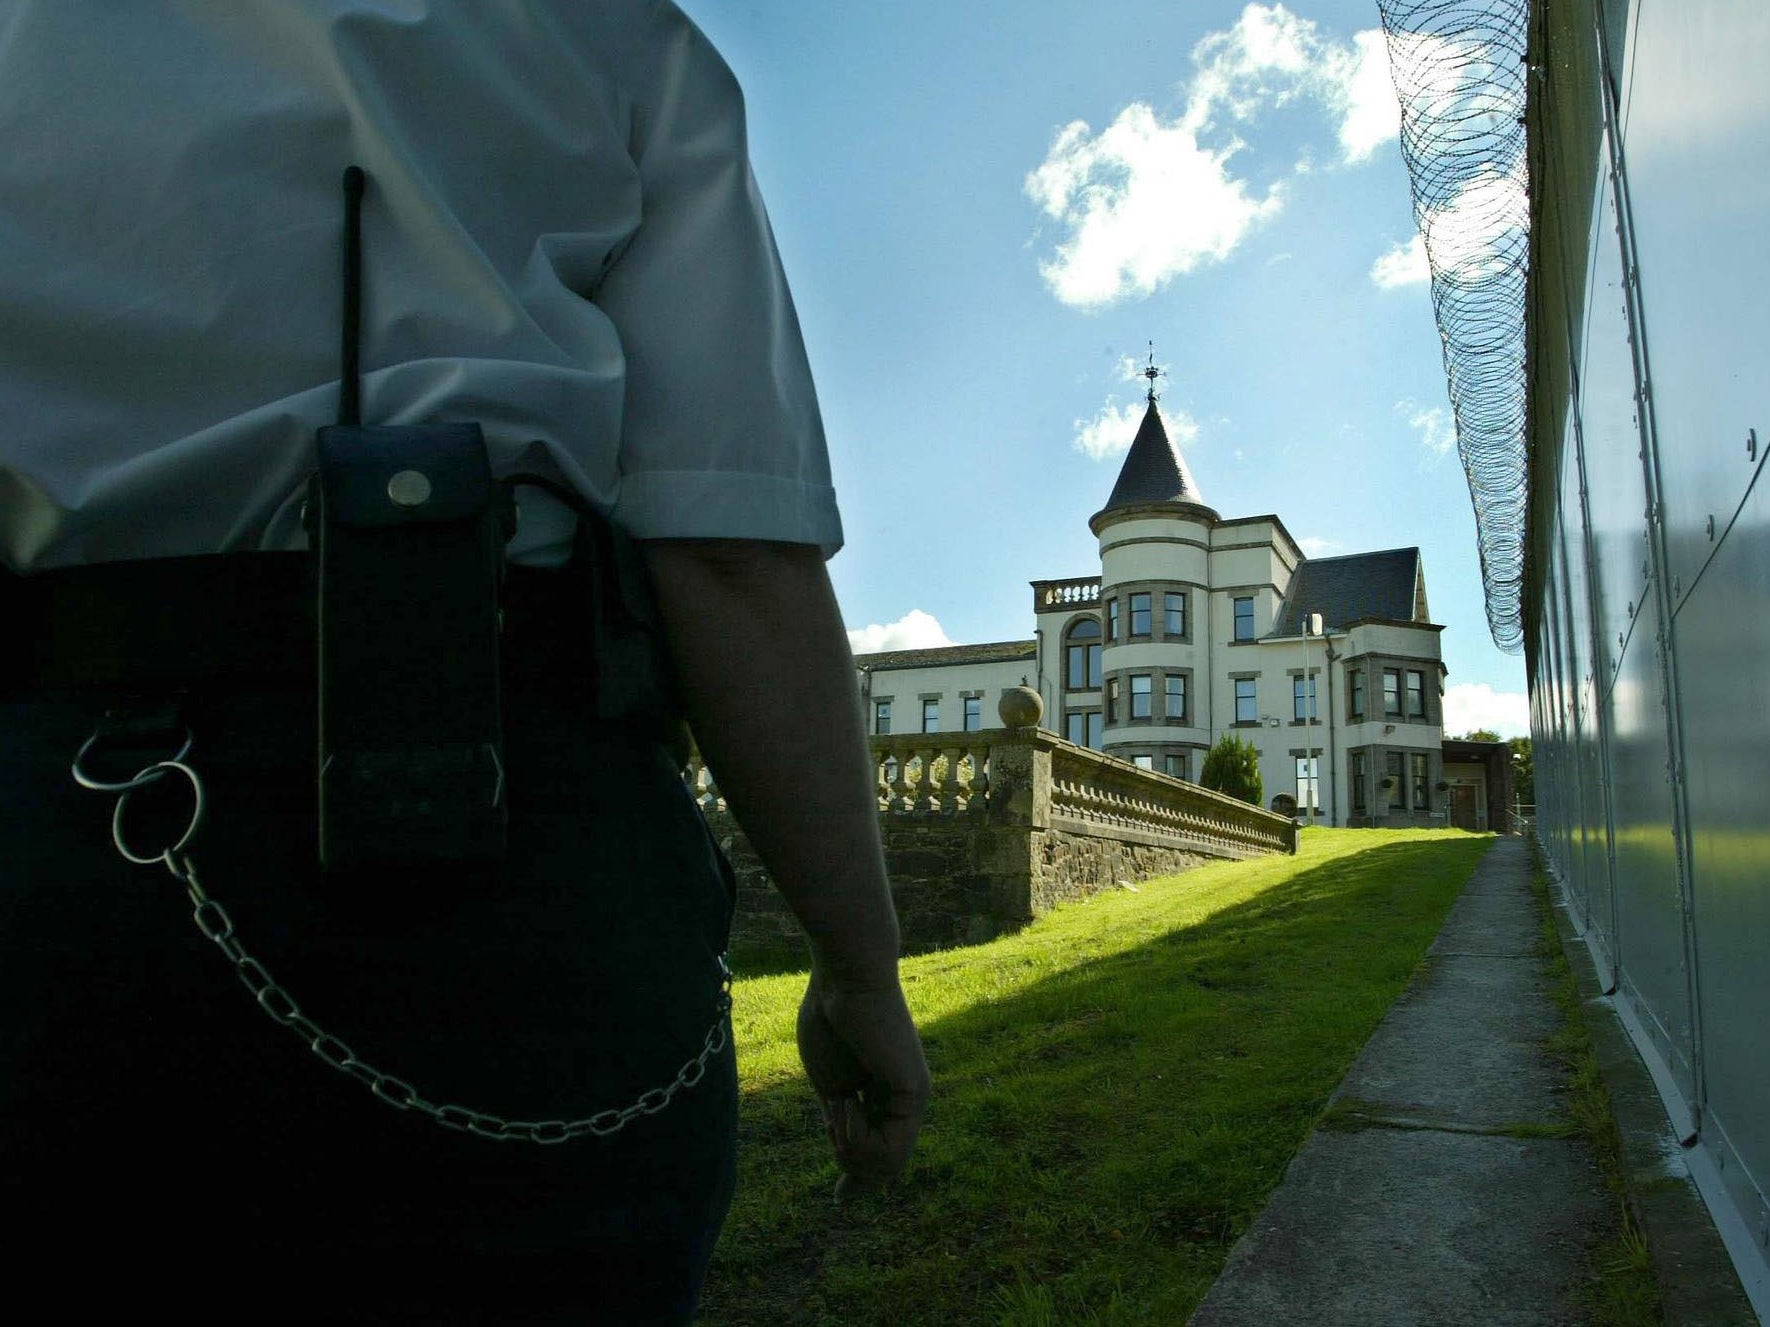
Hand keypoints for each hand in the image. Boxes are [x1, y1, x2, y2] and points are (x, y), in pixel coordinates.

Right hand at [796, 974, 929, 1197]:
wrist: (844, 978)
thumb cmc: (830, 1018)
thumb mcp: (829, 1085)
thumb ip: (840, 1123)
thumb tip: (846, 1162)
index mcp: (882, 1094)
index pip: (880, 1151)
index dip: (858, 1179)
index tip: (841, 1200)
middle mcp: (905, 1100)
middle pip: (881, 1168)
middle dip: (848, 1159)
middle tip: (834, 1111)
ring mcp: (913, 1097)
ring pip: (885, 1167)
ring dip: (848, 1148)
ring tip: (839, 1106)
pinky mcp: (914, 1093)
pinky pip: (887, 1151)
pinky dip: (857, 1139)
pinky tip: (847, 1104)